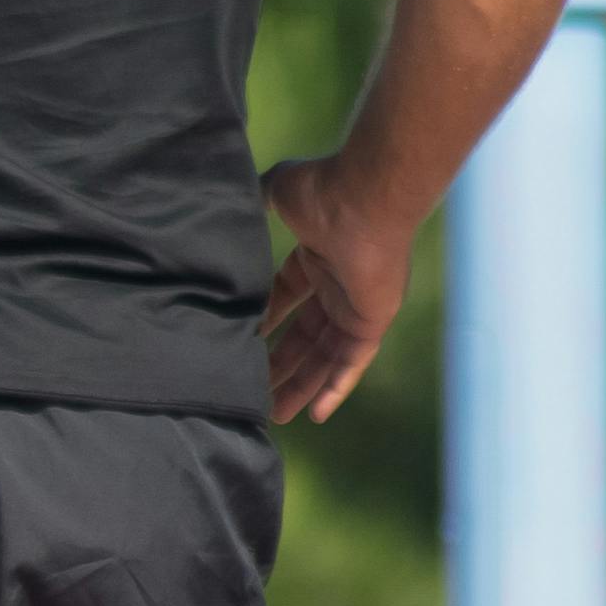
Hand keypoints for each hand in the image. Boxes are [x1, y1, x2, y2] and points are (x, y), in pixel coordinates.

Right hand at [257, 157, 411, 423]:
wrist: (364, 199)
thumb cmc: (323, 191)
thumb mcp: (278, 191)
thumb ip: (259, 198)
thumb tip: (233, 198)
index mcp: (317, 257)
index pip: (288, 296)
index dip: (267, 320)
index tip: (242, 344)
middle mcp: (337, 285)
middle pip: (306, 336)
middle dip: (282, 365)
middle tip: (256, 391)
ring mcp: (356, 306)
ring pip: (326, 356)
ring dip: (303, 386)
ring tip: (276, 415)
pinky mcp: (372, 322)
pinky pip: (353, 362)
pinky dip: (337, 387)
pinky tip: (316, 414)